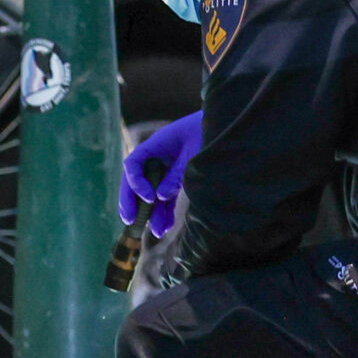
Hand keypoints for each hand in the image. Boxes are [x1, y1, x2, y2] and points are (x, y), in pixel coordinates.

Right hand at [121, 110, 202, 236]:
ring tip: (156, 231)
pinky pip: (166, 196)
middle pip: (136, 180)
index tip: (149, 198)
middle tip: (130, 221)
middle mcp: (157, 157)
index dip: (135, 182)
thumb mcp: (194, 153)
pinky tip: (166, 225)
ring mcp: (166, 168)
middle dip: (132, 202)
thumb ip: (177, 175)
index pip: (133, 163)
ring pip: (152, 193)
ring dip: (152, 212)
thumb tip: (160, 198)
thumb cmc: (209, 133)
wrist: (227, 126)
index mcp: (156, 144)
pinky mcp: (177, 179)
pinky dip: (166, 210)